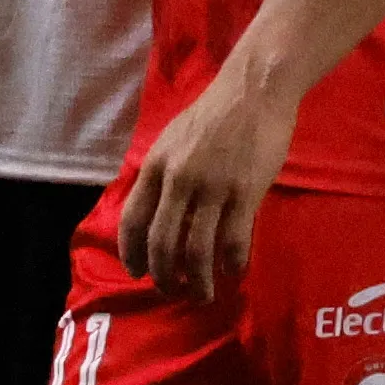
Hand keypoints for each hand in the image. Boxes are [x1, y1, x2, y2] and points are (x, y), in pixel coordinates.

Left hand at [117, 75, 297, 301]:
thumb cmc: (214, 114)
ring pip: (197, 250)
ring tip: (202, 294)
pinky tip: (233, 272)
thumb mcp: (172, 140)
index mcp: (156, 165)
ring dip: (197, 281)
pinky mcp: (245, 192)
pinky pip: (233, 241)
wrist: (253, 90)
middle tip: (170, 291)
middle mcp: (178, 179)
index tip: (136, 272)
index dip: (131, 252)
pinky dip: (231, 264)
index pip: (132, 219)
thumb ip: (161, 174)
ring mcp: (213, 187)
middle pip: (161, 243)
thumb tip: (152, 211)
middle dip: (163, 276)